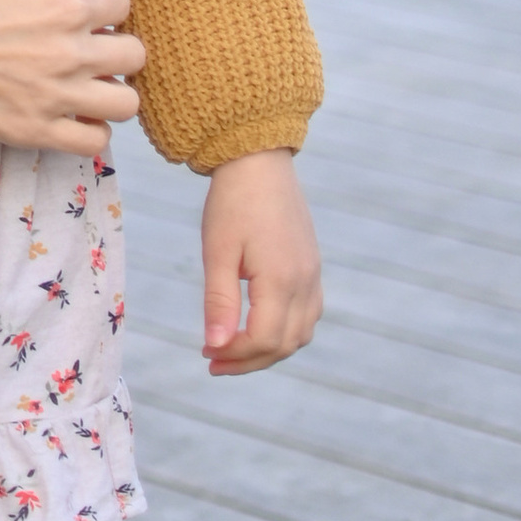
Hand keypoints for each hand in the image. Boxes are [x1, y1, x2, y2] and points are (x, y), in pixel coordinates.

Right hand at [0, 0, 145, 152]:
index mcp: (66, 5)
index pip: (123, 5)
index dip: (103, 2)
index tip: (80, 6)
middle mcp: (69, 54)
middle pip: (134, 55)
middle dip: (115, 44)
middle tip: (86, 42)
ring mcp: (53, 97)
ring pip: (125, 104)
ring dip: (111, 88)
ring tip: (84, 78)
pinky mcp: (33, 131)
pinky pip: (95, 142)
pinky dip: (91, 127)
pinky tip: (70, 109)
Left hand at [200, 152, 320, 373]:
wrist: (259, 160)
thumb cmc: (232, 202)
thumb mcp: (218, 250)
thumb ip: (220, 301)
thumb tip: (217, 344)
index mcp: (281, 280)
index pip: (265, 340)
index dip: (236, 355)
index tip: (206, 351)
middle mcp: (305, 283)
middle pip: (285, 344)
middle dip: (249, 360)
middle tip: (213, 359)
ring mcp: (313, 275)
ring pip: (301, 334)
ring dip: (269, 349)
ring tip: (233, 348)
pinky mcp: (312, 267)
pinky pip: (308, 315)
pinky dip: (285, 331)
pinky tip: (257, 325)